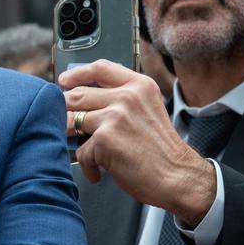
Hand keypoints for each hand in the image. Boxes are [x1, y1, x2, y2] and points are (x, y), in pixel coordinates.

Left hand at [59, 59, 215, 225]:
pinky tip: (98, 172)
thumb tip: (85, 95)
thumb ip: (123, 98)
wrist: (178, 177)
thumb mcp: (148, 109)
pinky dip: (87, 165)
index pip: (100, 68)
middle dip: (66, 111)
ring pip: (73, 121)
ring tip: (84, 150)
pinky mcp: (105, 139)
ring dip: (72, 138)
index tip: (64, 81)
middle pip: (78, 94)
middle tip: (67, 126)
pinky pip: (81, 150)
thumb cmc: (161, 150)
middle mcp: (127, 97)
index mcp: (139, 86)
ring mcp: (115, 116)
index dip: (77, 74)